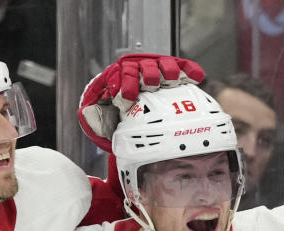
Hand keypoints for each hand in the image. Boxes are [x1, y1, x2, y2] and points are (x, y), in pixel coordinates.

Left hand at [78, 54, 204, 151]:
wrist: (132, 101)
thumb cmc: (116, 110)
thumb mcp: (102, 113)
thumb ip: (94, 113)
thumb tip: (86, 113)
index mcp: (118, 76)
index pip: (120, 75)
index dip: (125, 85)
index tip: (127, 98)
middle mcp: (137, 69)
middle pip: (142, 67)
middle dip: (146, 75)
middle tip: (151, 85)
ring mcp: (155, 68)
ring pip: (161, 64)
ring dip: (166, 71)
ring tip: (170, 80)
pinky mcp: (172, 70)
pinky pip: (182, 67)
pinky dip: (189, 70)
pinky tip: (197, 78)